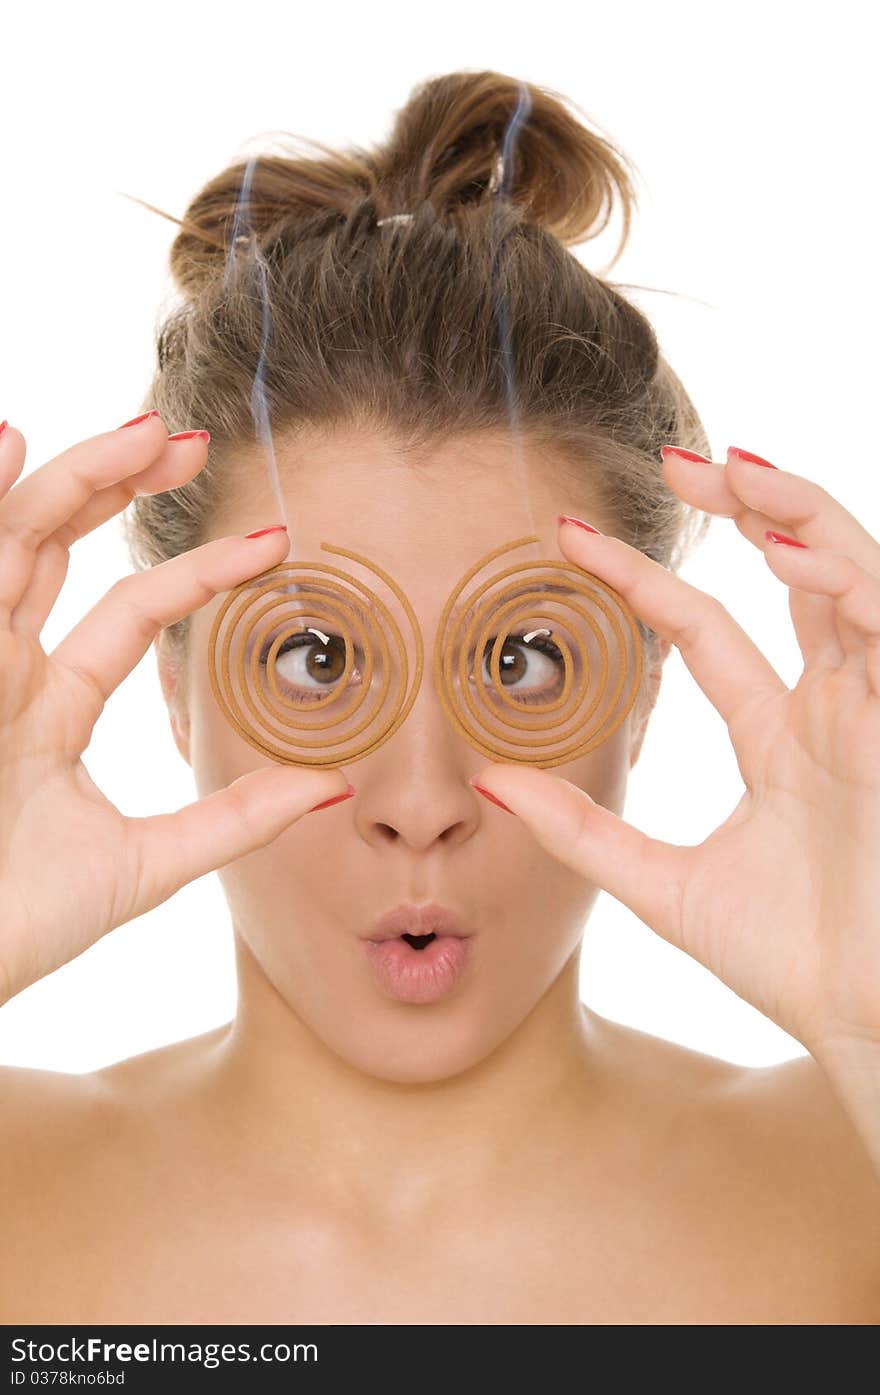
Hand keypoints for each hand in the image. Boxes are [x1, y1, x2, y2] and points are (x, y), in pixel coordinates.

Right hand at [0, 416, 349, 1005]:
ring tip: (137, 432)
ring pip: (13, 542)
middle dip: (118, 485)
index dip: (201, 572)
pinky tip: (5, 443)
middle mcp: (4, 672)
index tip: (276, 540)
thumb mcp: (147, 862)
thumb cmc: (21, 921)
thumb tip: (331, 785)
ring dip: (69, 479)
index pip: (131, 611)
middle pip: (57, 547)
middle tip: (191, 439)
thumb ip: (235, 820)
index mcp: (51, 708)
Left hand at [471, 445, 879, 1060]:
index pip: (706, 630)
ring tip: (732, 477)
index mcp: (779, 735)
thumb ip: (581, 833)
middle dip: (748, 509)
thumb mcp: (660, 885)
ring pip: (853, 576)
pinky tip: (793, 557)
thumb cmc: (791, 961)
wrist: (867, 1025)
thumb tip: (488, 783)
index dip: (643, 581)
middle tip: (678, 462)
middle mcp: (833, 707)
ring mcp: (876, 712)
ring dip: (801, 517)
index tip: (568, 540)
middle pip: (796, 574)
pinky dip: (852, 584)